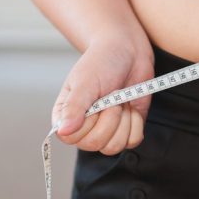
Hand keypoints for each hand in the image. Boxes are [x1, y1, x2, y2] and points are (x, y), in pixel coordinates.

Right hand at [51, 35, 153, 154]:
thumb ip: (73, 108)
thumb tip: (62, 131)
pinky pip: (133, 141)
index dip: (89, 122)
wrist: (129, 52)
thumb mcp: (85, 82)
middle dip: (110, 118)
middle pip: (96, 144)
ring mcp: (107, 130)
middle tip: (111, 96)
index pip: (72, 138)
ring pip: (115, 146)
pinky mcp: (128, 129)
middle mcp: (85, 128)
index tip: (95, 101)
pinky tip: (131, 106)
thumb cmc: (102, 63)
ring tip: (120, 100)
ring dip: (123, 120)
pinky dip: (136, 122)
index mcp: (67, 116)